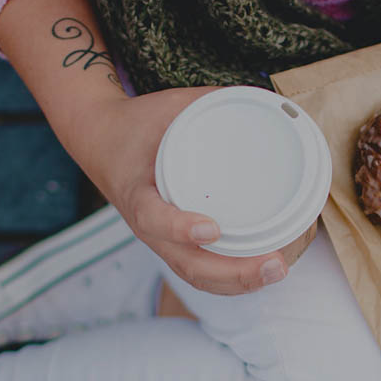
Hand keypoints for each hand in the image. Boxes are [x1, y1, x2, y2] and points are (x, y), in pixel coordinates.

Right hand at [71, 87, 288, 294]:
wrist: (103, 143)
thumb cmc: (138, 125)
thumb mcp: (168, 106)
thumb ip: (211, 102)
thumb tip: (264, 98)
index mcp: (137, 192)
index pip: (154, 219)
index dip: (180, 228)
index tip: (212, 229)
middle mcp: (148, 226)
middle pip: (188, 266)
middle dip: (234, 273)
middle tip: (274, 263)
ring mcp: (162, 241)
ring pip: (199, 276)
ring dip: (239, 282)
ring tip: (277, 270)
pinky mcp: (175, 245)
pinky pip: (204, 272)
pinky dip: (233, 280)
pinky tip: (264, 273)